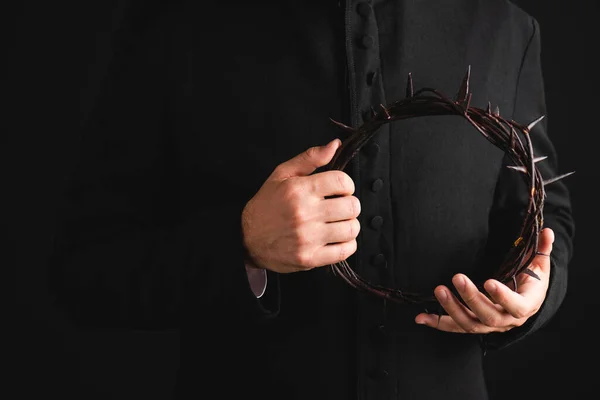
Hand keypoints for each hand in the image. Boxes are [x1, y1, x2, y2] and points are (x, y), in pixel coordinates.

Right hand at [241, 138, 360, 272]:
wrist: (246, 238)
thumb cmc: (266, 205)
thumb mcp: (282, 174)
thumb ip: (310, 158)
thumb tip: (334, 145)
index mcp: (300, 189)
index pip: (343, 182)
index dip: (346, 185)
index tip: (339, 190)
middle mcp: (305, 213)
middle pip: (351, 206)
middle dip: (349, 204)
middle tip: (339, 207)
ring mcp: (308, 237)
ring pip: (351, 229)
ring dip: (349, 225)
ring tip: (337, 223)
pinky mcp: (310, 258)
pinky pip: (345, 251)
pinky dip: (347, 245)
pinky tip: (336, 239)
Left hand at [415, 228, 554, 332]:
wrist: (525, 303)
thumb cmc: (531, 282)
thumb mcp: (539, 265)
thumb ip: (542, 249)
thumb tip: (548, 230)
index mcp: (525, 305)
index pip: (516, 306)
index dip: (502, 297)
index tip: (489, 282)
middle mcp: (506, 320)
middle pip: (488, 316)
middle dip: (471, 298)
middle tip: (456, 277)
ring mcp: (488, 325)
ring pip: (469, 323)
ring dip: (451, 308)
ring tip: (438, 290)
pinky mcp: (473, 324)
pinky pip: (453, 327)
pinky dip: (437, 322)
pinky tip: (420, 318)